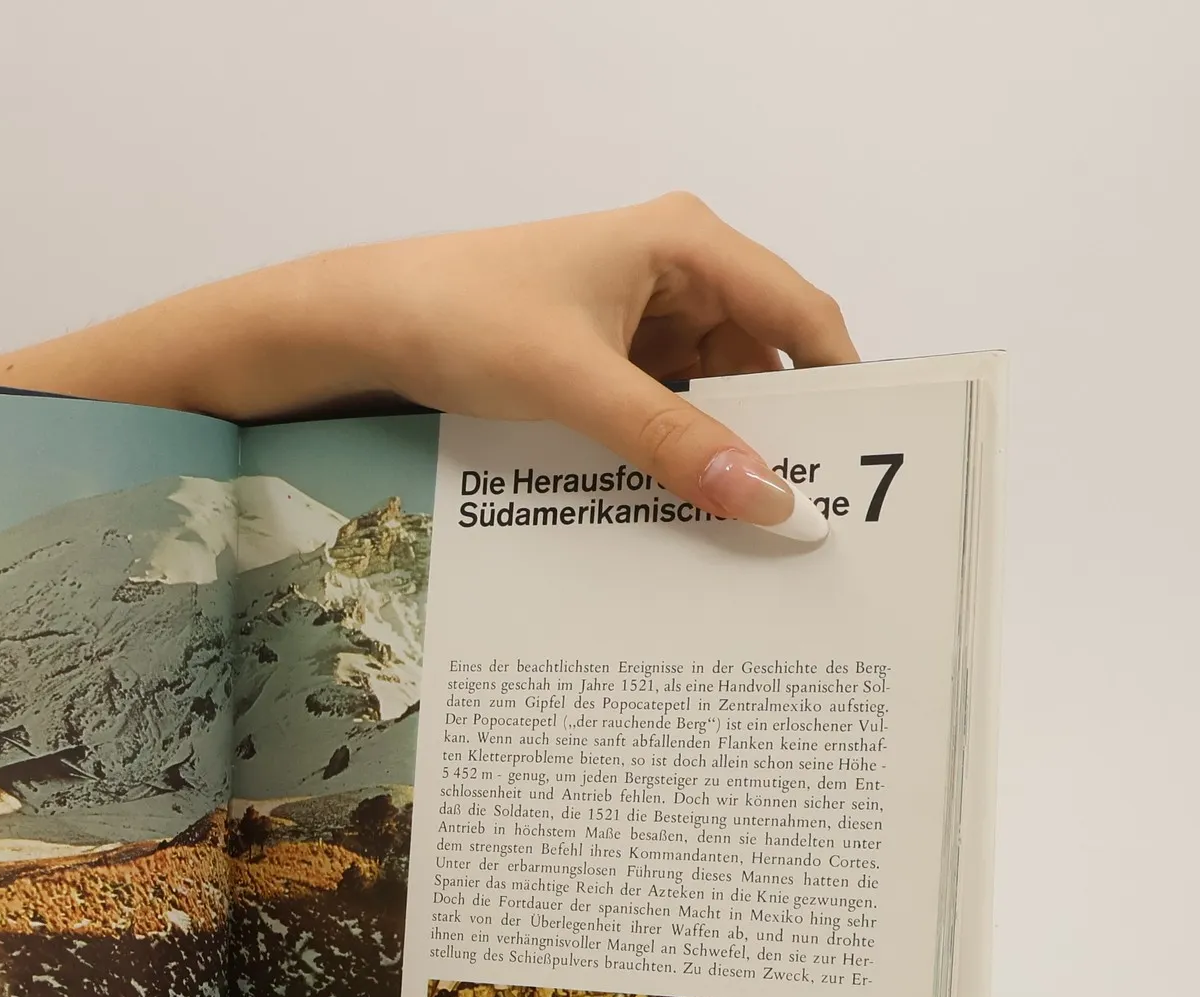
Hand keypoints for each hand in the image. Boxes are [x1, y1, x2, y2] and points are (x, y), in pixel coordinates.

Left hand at [0, 194, 855, 534]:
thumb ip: (673, 442)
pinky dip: (672, 447)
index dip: (838, 387)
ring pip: (709, 387)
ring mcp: (635, 311)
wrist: (364, 324)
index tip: (862, 464)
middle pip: (759, 356)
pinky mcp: (600, 352)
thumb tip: (766, 499)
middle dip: (777, 430)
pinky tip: (678, 504)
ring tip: (744, 524)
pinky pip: (661, 402)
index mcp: (687, 242)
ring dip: (719, 447)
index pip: (799, 315)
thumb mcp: (578, 388)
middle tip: (804, 515)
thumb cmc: (465, 320)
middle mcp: (673, 268)